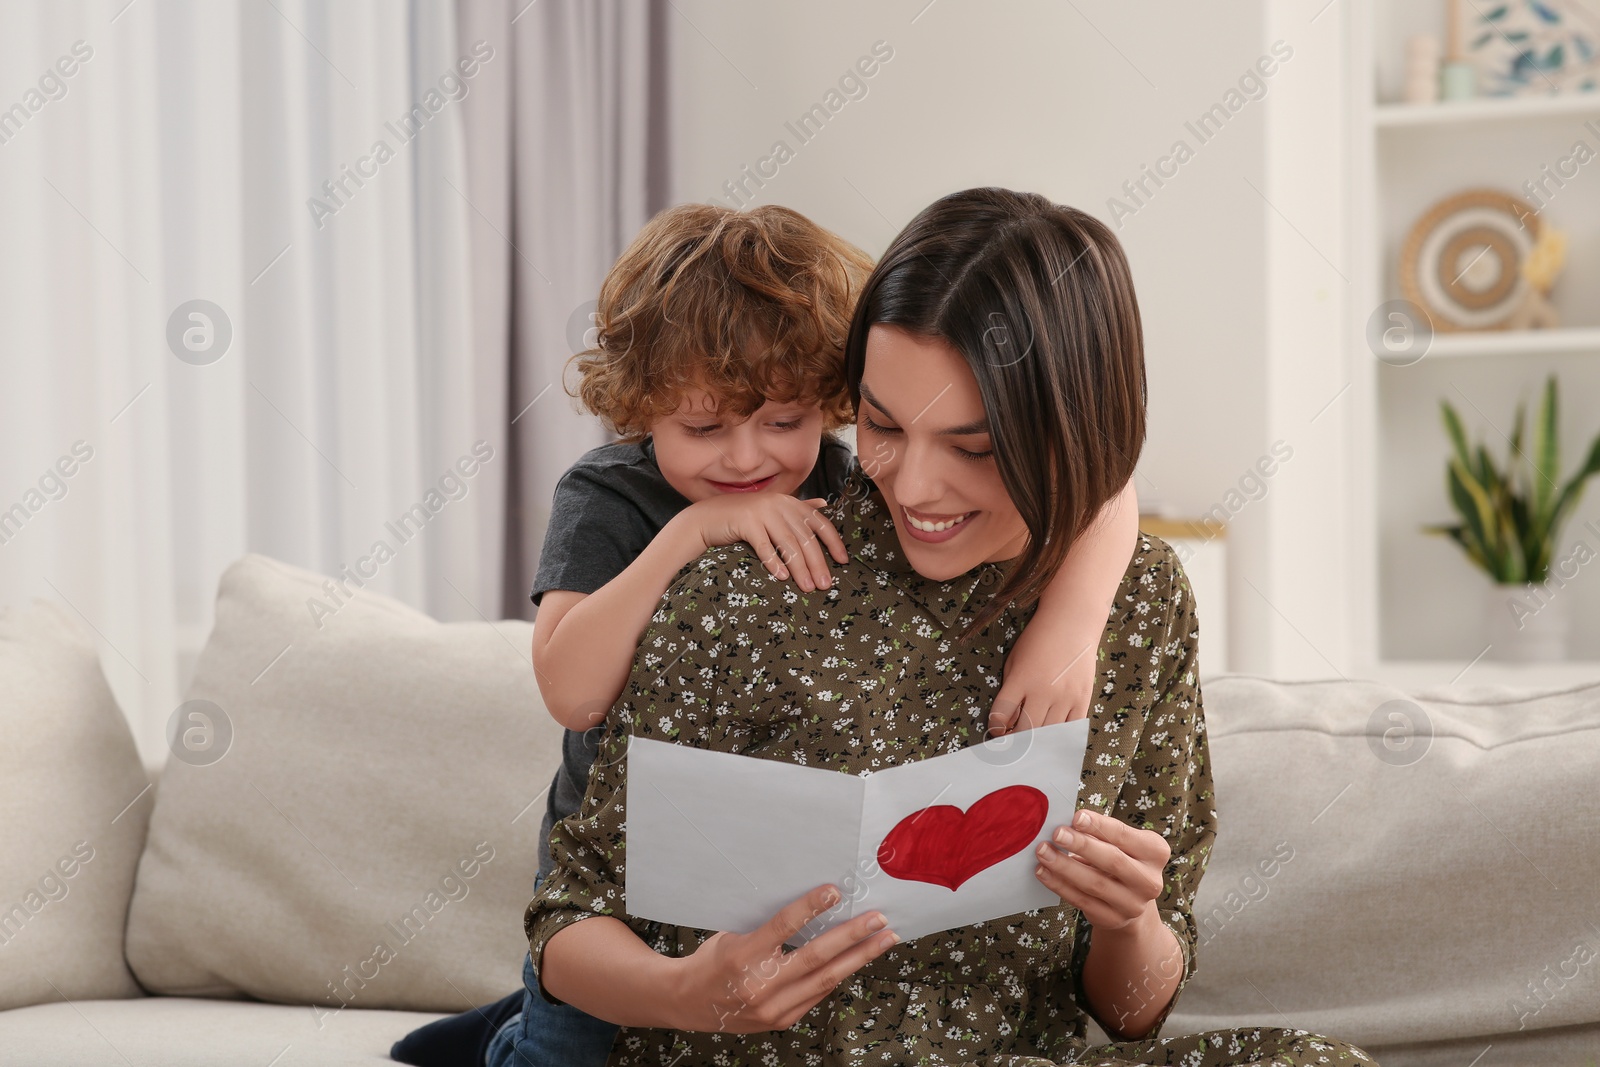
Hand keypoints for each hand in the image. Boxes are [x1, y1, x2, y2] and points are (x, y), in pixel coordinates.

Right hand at [671, 884, 898, 1032]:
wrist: (687, 1002)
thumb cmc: (712, 962)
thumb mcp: (732, 935)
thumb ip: (768, 928)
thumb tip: (810, 906)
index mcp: (742, 956)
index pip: (782, 927)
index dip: (810, 907)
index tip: (835, 891)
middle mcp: (759, 985)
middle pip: (815, 958)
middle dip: (852, 936)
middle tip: (878, 919)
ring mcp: (772, 1007)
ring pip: (825, 980)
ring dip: (859, 958)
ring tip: (883, 940)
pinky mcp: (781, 1020)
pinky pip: (817, 994)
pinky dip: (839, 974)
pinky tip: (857, 960)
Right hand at [683, 494, 848, 591]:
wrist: (708, 518)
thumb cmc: (744, 518)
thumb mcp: (774, 510)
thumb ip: (798, 508)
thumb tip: (825, 504)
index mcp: (790, 503)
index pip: (820, 523)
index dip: (833, 542)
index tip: (843, 562)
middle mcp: (779, 505)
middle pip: (805, 537)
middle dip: (817, 563)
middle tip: (825, 585)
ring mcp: (762, 512)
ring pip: (787, 543)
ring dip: (799, 568)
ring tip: (807, 587)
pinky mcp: (745, 522)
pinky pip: (763, 545)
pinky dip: (774, 562)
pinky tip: (782, 577)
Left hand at [988, 617, 1097, 735]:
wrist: (1072, 623)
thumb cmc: (1038, 639)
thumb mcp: (1014, 659)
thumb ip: (1009, 688)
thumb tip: (1008, 720)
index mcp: (1021, 679)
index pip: (1002, 713)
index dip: (996, 727)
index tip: (996, 732)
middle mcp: (1043, 690)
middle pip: (1026, 730)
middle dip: (1015, 740)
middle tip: (1012, 744)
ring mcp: (1065, 696)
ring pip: (1048, 732)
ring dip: (1037, 741)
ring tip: (1031, 744)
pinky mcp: (1082, 698)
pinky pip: (1071, 728)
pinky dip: (1060, 737)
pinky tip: (1053, 738)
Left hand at [1034, 809, 1169, 933]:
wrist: (1130, 901)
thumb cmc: (1121, 859)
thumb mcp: (1120, 844)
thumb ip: (1100, 833)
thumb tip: (1066, 822)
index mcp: (1155, 852)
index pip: (1124, 836)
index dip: (1099, 826)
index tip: (1075, 817)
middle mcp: (1149, 881)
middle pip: (1112, 860)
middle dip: (1081, 845)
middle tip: (1056, 833)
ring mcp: (1133, 904)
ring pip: (1094, 883)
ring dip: (1064, 866)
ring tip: (1043, 851)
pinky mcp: (1113, 919)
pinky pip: (1081, 901)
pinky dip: (1059, 885)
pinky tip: (1043, 871)